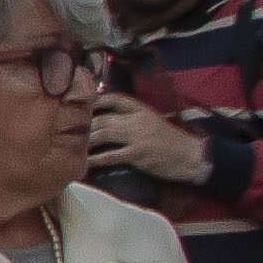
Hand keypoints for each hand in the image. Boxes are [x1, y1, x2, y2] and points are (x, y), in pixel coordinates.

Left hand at [85, 93, 210, 188]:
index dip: (97, 101)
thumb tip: (110, 122)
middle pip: (103, 118)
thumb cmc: (172, 142)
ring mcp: (138, 137)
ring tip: (74, 147)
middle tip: (70, 133)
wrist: (192, 156)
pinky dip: (96, 159)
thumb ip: (135, 119)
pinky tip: (85, 162)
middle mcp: (138, 120)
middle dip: (84, 126)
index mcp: (143, 110)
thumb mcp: (154, 123)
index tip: (83, 107)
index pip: (116, 99)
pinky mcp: (138, 154)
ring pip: (103, 134)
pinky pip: (111, 155)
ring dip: (86, 141)